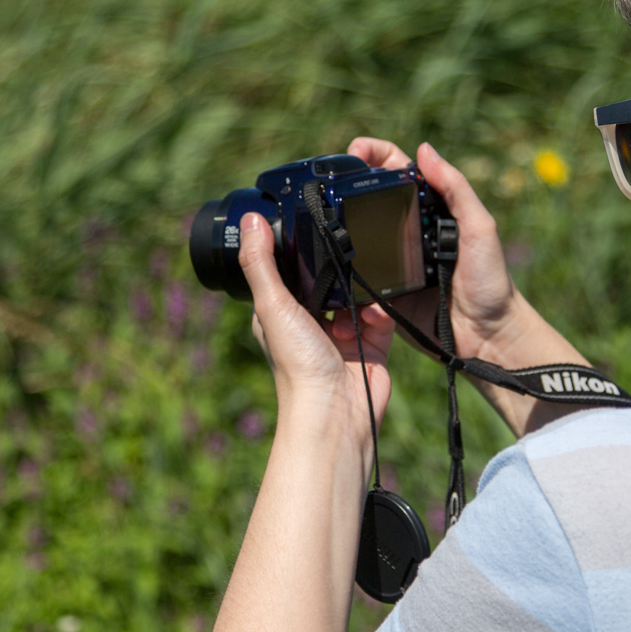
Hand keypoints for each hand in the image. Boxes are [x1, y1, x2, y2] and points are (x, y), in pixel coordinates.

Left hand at [239, 211, 391, 435]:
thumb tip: (249, 221)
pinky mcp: (372, 341)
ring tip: (351, 309)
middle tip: (339, 268)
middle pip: (328, 277)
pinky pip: (381, 312)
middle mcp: (311, 319)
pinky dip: (379, 312)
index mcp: (281, 311)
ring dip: (358, 293)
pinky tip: (370, 321)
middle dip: (337, 271)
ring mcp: (343, 331)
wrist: (337, 411)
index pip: (289, 269)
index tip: (310, 229)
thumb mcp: (272, 306)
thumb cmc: (297, 366)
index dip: (298, 252)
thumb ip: (261, 263)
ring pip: (358, 291)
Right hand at [345, 138, 521, 364]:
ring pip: (355, 236)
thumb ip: (456, 189)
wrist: (485, 337)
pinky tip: (335, 266)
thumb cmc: (490, 281)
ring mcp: (391, 261)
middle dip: (346, 186)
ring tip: (324, 222)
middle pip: (368, 198)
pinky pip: (354, 277)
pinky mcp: (380, 293)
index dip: (374, 155)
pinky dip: (344, 272)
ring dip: (339, 228)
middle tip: (329, 185)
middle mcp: (407, 230)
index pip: (397, 170)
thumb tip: (424, 150)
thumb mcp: (480, 229)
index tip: (354, 152)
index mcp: (431, 208)